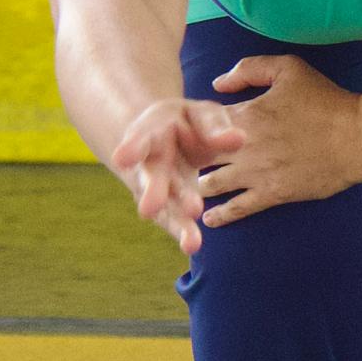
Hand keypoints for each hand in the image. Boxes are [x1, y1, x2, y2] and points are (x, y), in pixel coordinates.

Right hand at [107, 94, 248, 252]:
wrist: (170, 139)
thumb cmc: (187, 123)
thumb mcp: (200, 115)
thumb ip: (216, 126)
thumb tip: (239, 140)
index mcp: (152, 131)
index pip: (140, 138)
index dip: (131, 148)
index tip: (123, 159)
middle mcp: (150, 163)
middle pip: (149, 178)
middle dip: (152, 193)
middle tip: (149, 209)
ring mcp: (158, 188)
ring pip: (165, 206)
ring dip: (176, 221)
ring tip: (189, 240)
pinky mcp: (170, 206)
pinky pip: (175, 221)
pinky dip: (183, 233)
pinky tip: (191, 246)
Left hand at [195, 54, 361, 227]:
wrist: (359, 137)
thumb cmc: (326, 100)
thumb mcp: (289, 69)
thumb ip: (249, 69)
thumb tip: (218, 83)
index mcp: (244, 114)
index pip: (198, 123)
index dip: (187, 128)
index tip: (183, 133)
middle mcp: (243, 146)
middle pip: (197, 157)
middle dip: (184, 161)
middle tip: (178, 165)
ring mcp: (256, 173)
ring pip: (210, 186)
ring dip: (196, 188)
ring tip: (189, 191)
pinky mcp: (272, 194)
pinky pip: (237, 209)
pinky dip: (220, 216)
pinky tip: (209, 219)